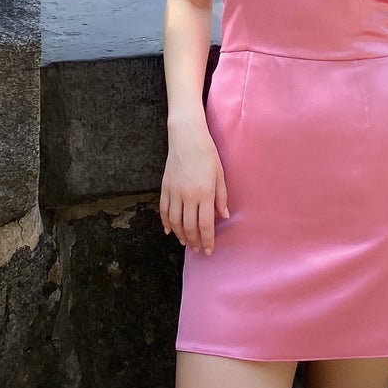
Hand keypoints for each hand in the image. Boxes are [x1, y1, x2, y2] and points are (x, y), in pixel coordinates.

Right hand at [160, 121, 228, 254]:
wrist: (187, 136)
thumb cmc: (207, 153)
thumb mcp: (220, 173)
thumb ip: (221, 196)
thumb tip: (224, 216)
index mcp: (205, 192)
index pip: (205, 224)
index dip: (207, 240)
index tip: (209, 250)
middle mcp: (188, 195)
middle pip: (189, 227)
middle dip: (194, 241)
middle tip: (198, 249)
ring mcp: (174, 191)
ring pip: (174, 221)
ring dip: (180, 235)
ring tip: (185, 242)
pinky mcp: (165, 187)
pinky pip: (164, 210)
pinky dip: (166, 222)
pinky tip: (169, 230)